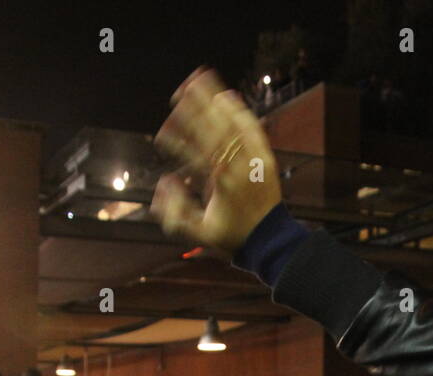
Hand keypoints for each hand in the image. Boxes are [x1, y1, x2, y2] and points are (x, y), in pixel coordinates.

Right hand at [151, 67, 282, 254]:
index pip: (198, 152)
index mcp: (222, 184)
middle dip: (197, 107)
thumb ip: (176, 211)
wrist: (270, 240)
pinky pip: (252, 129)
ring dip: (216, 100)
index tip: (163, 129)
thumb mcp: (199, 232)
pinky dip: (240, 112)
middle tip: (181, 88)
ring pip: (234, 124)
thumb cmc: (232, 236)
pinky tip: (228, 96)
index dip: (180, 139)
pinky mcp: (265, 158)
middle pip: (216, 130)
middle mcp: (240, 168)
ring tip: (201, 79)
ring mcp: (255, 161)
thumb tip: (164, 182)